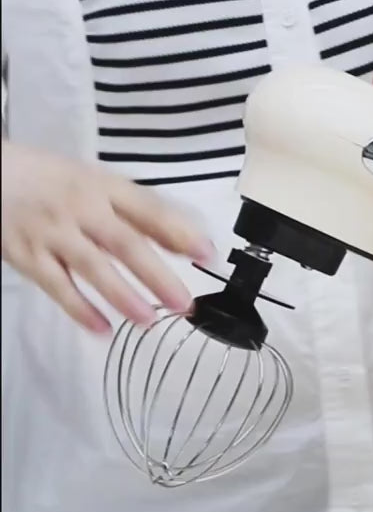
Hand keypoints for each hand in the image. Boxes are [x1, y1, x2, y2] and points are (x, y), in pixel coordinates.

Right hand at [1, 142, 213, 333]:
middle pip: (124, 242)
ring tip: (149, 321)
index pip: (148, 209)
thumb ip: (139, 212)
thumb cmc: (52, 182)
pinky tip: (101, 330)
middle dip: (157, 274)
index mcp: (103, 186)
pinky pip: (56, 286)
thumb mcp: (96, 183)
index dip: (179, 231)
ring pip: (91, 266)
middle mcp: (80, 208)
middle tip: (184, 302)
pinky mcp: (27, 255)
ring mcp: (53, 233)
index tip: (207, 254)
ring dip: (122, 295)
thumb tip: (188, 241)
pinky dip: (79, 309)